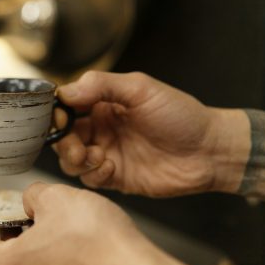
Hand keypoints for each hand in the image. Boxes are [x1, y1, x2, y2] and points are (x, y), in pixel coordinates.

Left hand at [0, 182, 241, 264]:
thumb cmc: (96, 244)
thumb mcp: (55, 199)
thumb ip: (33, 195)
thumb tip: (34, 202)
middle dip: (3, 223)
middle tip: (8, 204)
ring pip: (24, 259)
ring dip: (29, 235)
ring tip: (43, 213)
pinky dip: (47, 248)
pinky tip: (66, 232)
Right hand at [54, 71, 249, 196]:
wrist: (208, 151)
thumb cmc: (180, 115)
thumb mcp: (140, 89)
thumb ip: (101, 85)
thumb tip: (65, 92)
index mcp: (102, 103)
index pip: (66, 106)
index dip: (56, 113)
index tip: (58, 118)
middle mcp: (100, 128)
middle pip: (62, 136)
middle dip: (63, 141)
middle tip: (76, 146)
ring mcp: (106, 153)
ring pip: (70, 160)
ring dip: (76, 159)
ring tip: (97, 156)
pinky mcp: (114, 177)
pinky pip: (89, 179)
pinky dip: (94, 174)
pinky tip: (112, 167)